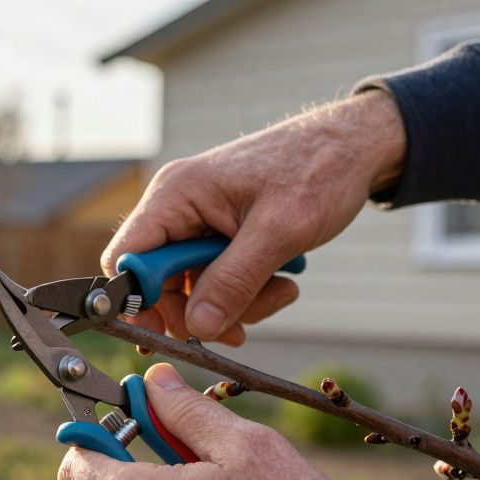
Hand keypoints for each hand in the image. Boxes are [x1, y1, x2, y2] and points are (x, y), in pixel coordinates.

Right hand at [102, 91, 404, 344]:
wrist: (353, 148)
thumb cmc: (318, 170)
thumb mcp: (280, 231)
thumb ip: (234, 280)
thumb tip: (197, 326)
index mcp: (176, 195)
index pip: (126, 258)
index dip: (139, 300)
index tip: (171, 331)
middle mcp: (177, 208)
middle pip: (158, 283)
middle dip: (200, 310)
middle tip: (241, 327)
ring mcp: (197, 222)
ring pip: (192, 289)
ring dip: (234, 304)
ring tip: (281, 290)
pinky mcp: (218, 235)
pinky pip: (215, 280)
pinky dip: (246, 293)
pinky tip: (280, 282)